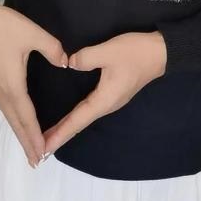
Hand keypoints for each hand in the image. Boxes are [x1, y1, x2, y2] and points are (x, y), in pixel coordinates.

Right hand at [0, 0, 68, 168]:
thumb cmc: (2, 26)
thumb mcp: (32, 33)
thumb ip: (53, 49)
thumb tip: (66, 62)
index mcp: (12, 84)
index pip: (26, 117)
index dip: (35, 136)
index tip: (43, 154)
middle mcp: (0, 91)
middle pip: (15, 123)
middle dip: (26, 142)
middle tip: (37, 161)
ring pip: (8, 115)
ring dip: (19, 131)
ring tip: (29, 146)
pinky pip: (3, 106)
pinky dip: (12, 118)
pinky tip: (17, 119)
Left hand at [42, 31, 166, 154]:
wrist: (161, 52)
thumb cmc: (135, 53)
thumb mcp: (108, 51)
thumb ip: (85, 58)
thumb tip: (69, 64)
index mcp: (104, 99)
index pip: (77, 121)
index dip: (59, 134)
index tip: (43, 149)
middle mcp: (107, 105)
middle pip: (79, 123)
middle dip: (59, 135)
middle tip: (38, 148)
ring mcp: (111, 99)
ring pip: (84, 116)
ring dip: (67, 126)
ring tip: (49, 133)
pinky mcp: (113, 92)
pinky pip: (90, 108)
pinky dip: (76, 116)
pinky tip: (70, 115)